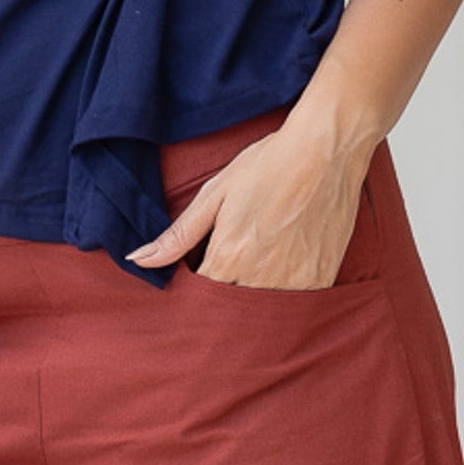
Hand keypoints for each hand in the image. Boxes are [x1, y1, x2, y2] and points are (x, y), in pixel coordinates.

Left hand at [125, 124, 372, 290]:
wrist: (325, 151)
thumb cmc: (268, 165)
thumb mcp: (215, 193)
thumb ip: (178, 235)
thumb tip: (138, 260)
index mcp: (229, 258)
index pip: (199, 301)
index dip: (194, 293)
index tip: (198, 275)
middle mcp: (261, 279)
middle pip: (230, 313)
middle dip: (223, 301)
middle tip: (232, 265)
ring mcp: (295, 285)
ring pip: (263, 313)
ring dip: (253, 299)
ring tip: (259, 260)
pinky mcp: (321, 281)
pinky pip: (295, 306)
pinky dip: (284, 294)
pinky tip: (284, 262)